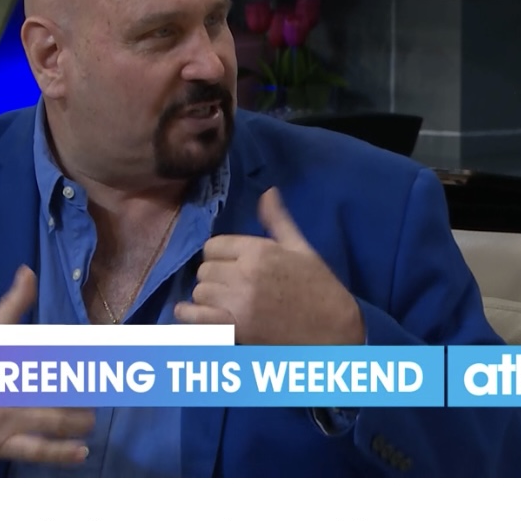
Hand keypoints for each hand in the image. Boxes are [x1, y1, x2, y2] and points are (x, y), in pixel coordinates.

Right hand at [0, 266, 94, 466]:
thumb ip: (10, 304)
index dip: (78, 352)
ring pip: (53, 421)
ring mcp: (3, 419)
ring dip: (79, 420)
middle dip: (85, 389)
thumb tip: (28, 271)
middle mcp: (6, 388)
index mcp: (4, 357)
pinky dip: (62, 453)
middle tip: (104, 387)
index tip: (103, 353)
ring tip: (90, 416)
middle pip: (57, 389)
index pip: (49, 351)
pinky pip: (36, 450)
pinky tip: (82, 451)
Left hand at [174, 188, 364, 345]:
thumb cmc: (319, 286)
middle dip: (214, 276)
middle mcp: (245, 274)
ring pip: (200, 293)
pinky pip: (197, 319)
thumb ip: (278, 220)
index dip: (219, 255)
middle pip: (205, 270)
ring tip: (222, 301)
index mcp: (259, 250)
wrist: (334, 328)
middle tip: (228, 285)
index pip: (214, 246)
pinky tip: (186, 312)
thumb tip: (268, 191)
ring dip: (208, 297)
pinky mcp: (236, 329)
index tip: (228, 264)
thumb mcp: (300, 248)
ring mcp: (238, 302)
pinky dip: (188, 316)